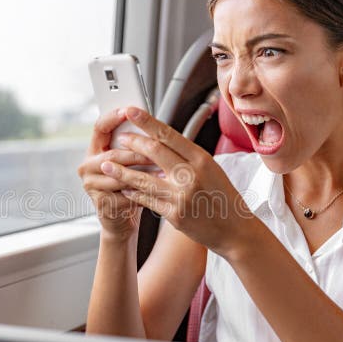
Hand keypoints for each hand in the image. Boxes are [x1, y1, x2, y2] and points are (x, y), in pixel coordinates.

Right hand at [78, 108, 155, 238]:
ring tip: (164, 172)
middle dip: (137, 153)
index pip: (99, 128)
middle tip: (158, 151)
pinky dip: (143, 192)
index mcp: (94, 151)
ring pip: (118, 176)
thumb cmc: (128, 186)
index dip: (112, 118)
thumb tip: (153, 126)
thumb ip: (133, 145)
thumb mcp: (129, 162)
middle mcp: (88, 166)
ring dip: (143, 174)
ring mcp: (91, 186)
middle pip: (112, 155)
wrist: (120, 219)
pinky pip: (124, 194)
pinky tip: (158, 190)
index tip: (128, 111)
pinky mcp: (101, 203)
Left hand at [99, 107, 254, 255]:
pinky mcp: (174, 215)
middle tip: (119, 138)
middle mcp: (191, 175)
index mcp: (202, 159)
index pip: (169, 135)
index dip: (147, 122)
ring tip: (107, 165)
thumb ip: (187, 157)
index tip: (131, 111)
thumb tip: (162, 140)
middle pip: (155, 152)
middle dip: (132, 143)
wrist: (234, 230)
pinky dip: (133, 193)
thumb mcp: (211, 169)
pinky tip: (124, 187)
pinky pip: (147, 200)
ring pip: (144, 178)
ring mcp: (182, 196)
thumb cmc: (222, 196)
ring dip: (122, 171)